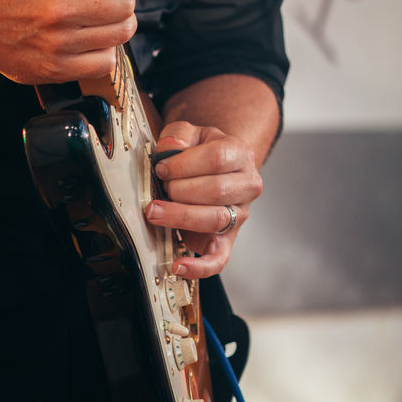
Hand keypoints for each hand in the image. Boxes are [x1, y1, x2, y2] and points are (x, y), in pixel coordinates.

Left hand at [144, 120, 263, 277]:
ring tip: (154, 213)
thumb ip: (179, 134)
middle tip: (161, 188)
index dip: (185, 164)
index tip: (162, 168)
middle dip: (180, 190)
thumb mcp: (191, 134)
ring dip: (180, 217)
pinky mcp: (227, 242)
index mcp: (241, 154)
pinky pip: (218, 260)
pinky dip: (198, 267)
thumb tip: (171, 147)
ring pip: (214, 219)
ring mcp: (239, 216)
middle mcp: (247, 186)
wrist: (216, 172)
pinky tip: (177, 265)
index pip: (218, 158)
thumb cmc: (200, 153)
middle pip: (216, 190)